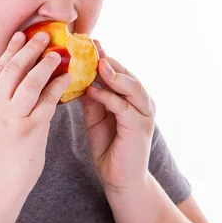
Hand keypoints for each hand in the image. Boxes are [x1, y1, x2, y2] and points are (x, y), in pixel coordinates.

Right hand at [0, 31, 70, 200]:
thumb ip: (2, 103)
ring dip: (46, 64)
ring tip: (58, 54)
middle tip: (42, 36)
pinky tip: (68, 78)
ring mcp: (11, 118)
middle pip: (13, 69)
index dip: (10, 49)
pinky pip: (48, 101)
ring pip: (30, 80)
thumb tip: (22, 83)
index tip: (20, 34)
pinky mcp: (30, 130)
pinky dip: (58, 86)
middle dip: (28, 49)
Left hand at [80, 40, 155, 192]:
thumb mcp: (95, 116)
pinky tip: (92, 91)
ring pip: (131, 86)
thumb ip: (91, 97)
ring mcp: (144, 114)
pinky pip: (123, 107)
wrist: (120, 180)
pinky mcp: (139, 128)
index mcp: (132, 96)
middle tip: (90, 46)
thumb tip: (77, 75)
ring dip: (113, 74)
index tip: (87, 42)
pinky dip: (108, 97)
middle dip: (108, 59)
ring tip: (97, 62)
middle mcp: (142, 101)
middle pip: (126, 74)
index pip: (118, 70)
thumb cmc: (108, 146)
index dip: (103, 56)